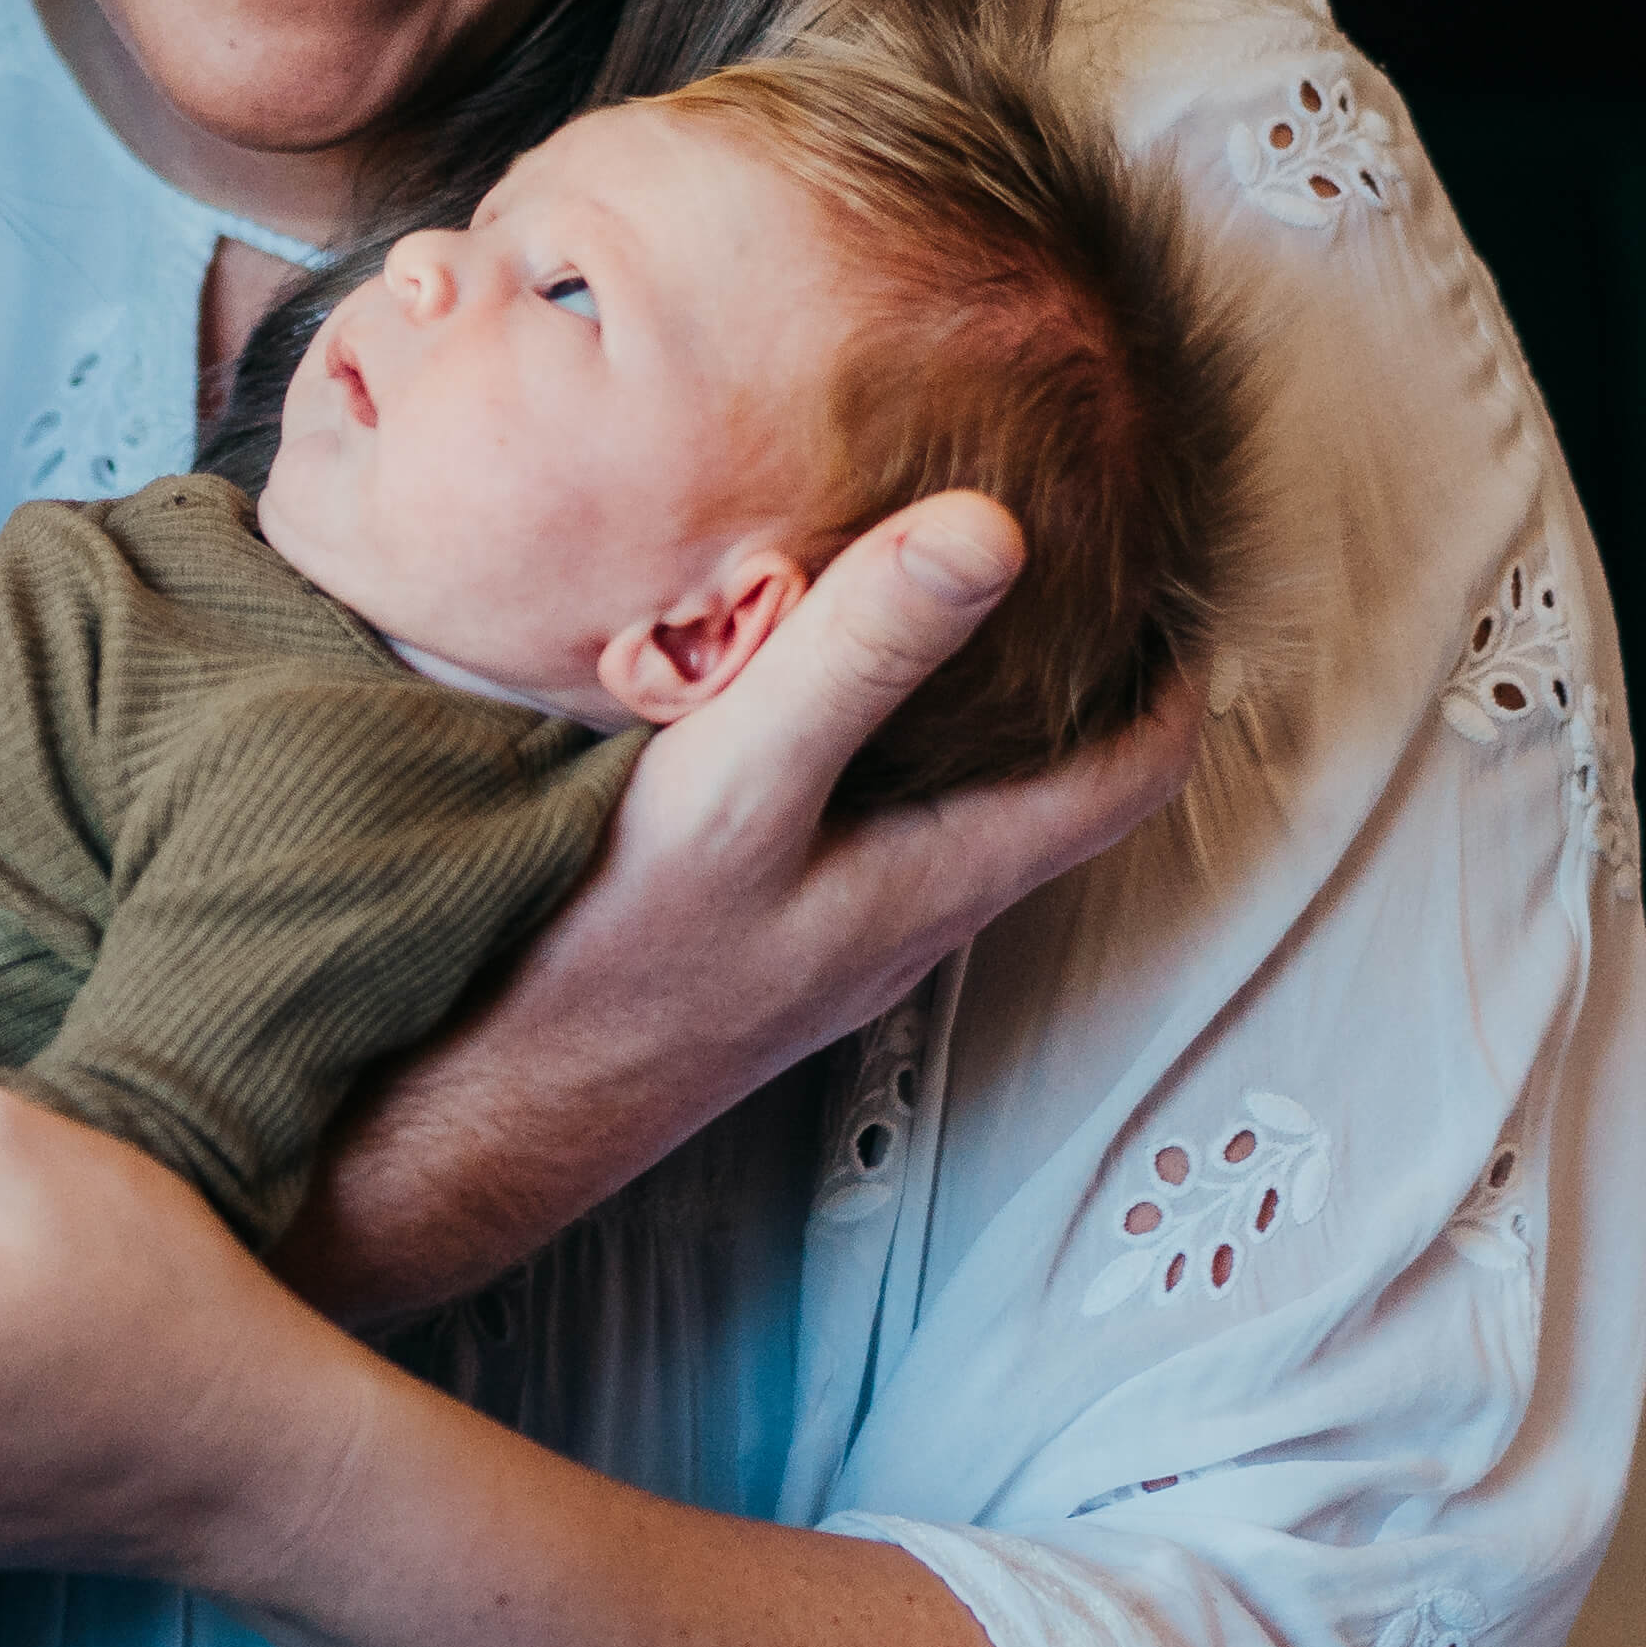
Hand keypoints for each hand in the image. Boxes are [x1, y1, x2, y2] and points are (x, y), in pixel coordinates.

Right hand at [290, 494, 1209, 1324]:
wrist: (470, 1120)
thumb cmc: (602, 970)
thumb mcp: (735, 792)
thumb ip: (856, 661)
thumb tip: (994, 530)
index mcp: (941, 878)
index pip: (1133, 772)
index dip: (1175, 665)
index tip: (1167, 557)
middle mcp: (903, 911)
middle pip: (1050, 777)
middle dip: (1073, 655)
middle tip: (1060, 526)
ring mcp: (825, 926)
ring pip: (944, 793)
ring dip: (962, 691)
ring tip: (929, 564)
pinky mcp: (746, 926)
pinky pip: (845, 808)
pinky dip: (857, 726)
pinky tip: (783, 665)